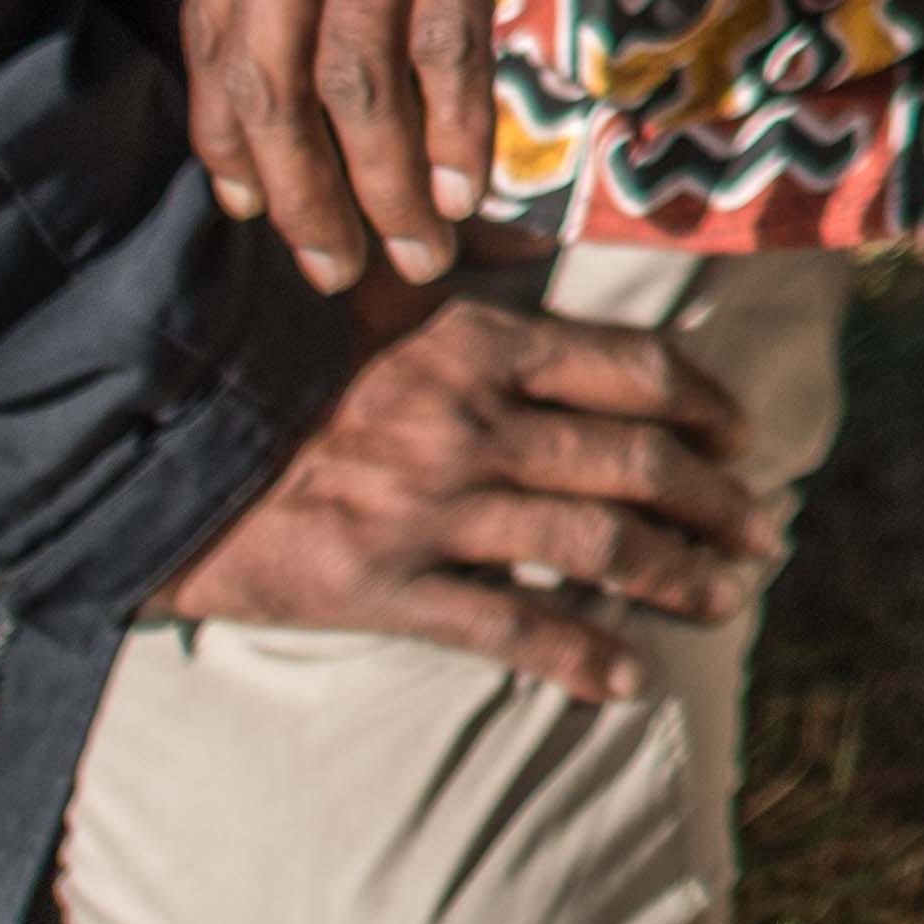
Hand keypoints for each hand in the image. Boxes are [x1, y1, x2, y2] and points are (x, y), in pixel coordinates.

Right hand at [153, 281, 775, 701]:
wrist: (163, 427)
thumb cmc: (274, 344)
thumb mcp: (370, 277)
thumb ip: (461, 258)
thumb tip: (536, 243)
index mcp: (475, 335)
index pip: (627, 366)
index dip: (701, 402)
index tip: (742, 433)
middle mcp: (470, 418)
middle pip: (632, 462)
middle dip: (712, 501)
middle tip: (761, 532)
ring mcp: (432, 506)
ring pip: (594, 548)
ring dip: (676, 575)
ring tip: (725, 598)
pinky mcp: (387, 584)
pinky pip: (509, 629)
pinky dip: (580, 657)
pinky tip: (626, 680)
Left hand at [182, 0, 753, 289]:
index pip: (214, 25)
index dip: (226, 131)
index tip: (253, 206)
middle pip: (270, 74)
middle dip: (297, 190)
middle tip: (335, 267)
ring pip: (354, 74)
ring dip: (382, 181)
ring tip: (412, 251)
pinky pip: (444, 33)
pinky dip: (455, 125)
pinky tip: (473, 187)